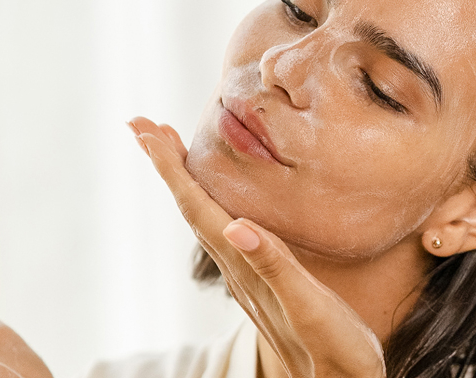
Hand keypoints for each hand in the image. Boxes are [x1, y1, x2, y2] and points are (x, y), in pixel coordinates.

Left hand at [129, 117, 385, 377]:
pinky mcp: (261, 279)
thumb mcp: (307, 305)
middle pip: (191, 208)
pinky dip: (209, 204)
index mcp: (245, 265)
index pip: (198, 209)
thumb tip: (236, 226)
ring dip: (184, 182)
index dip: (172, 170)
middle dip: (167, 166)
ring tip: (169, 151)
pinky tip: (218, 200)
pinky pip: (223, 231)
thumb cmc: (331, 347)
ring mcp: (246, 274)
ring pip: (204, 218)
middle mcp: (237, 267)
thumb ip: (274, 265)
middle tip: (144, 128)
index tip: (147, 134)